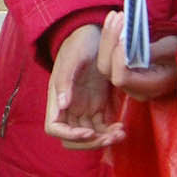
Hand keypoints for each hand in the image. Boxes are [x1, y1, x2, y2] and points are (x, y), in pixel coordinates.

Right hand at [44, 18, 124, 149]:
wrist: (93, 33)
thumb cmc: (79, 42)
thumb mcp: (73, 56)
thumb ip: (65, 80)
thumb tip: (62, 105)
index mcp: (56, 97)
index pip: (54, 127)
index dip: (69, 135)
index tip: (88, 132)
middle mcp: (68, 107)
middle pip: (72, 138)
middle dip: (90, 143)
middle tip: (110, 137)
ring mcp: (83, 108)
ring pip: (89, 136)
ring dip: (103, 140)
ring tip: (121, 133)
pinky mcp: (97, 106)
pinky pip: (101, 127)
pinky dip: (110, 131)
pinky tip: (121, 126)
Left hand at [100, 19, 176, 103]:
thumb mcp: (173, 49)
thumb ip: (155, 52)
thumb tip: (132, 50)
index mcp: (149, 87)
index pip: (121, 78)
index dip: (119, 58)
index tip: (125, 36)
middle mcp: (133, 88)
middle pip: (108, 69)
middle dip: (111, 41)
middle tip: (120, 17)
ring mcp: (126, 80)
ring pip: (104, 61)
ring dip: (108, 35)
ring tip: (116, 15)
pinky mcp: (121, 69)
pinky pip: (107, 55)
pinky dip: (109, 36)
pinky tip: (113, 18)